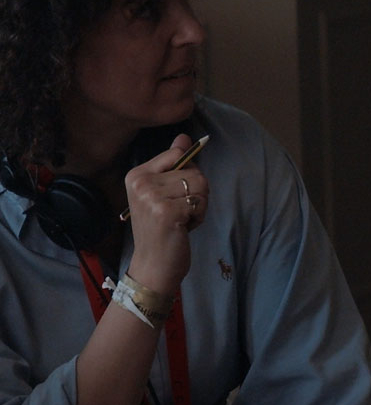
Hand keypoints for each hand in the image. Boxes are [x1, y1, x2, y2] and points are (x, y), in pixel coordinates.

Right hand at [123, 134, 209, 292]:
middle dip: (196, 193)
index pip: (178, 154)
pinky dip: (199, 216)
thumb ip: (173, 165)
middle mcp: (140, 183)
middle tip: (177, 213)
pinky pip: (201, 202)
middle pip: (194, 170)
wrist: (152, 267)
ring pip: (201, 185)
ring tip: (180, 220)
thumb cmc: (161, 230)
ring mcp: (152, 197)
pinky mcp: (166, 212)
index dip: (188, 175)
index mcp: (137, 174)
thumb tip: (185, 137)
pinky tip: (183, 228)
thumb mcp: (163, 194)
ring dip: (199, 206)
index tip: (173, 195)